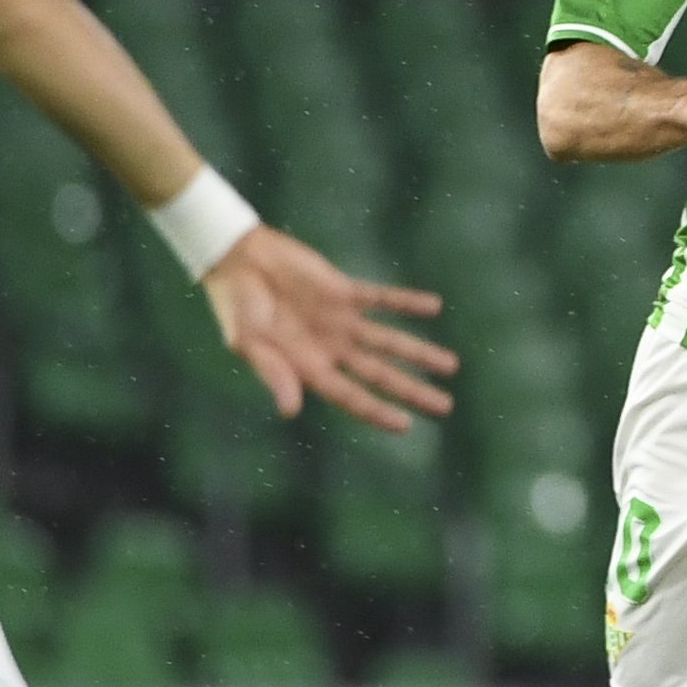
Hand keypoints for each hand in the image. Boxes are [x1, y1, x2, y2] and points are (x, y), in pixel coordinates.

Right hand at [201, 228, 459, 432]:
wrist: (239, 260)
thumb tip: (291, 412)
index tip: (406, 425)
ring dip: (419, 352)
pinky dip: (407, 302)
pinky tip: (434, 307)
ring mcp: (341, 321)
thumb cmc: (235, 308)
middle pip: (380, 375)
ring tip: (451, 366)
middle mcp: (331, 349)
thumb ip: (273, 375)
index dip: (377, 412)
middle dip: (412, 391)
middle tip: (445, 407)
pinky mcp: (344, 291)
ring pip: (389, 341)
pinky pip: (382, 298)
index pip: (351, 396)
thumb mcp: (248, 344)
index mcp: (307, 368)